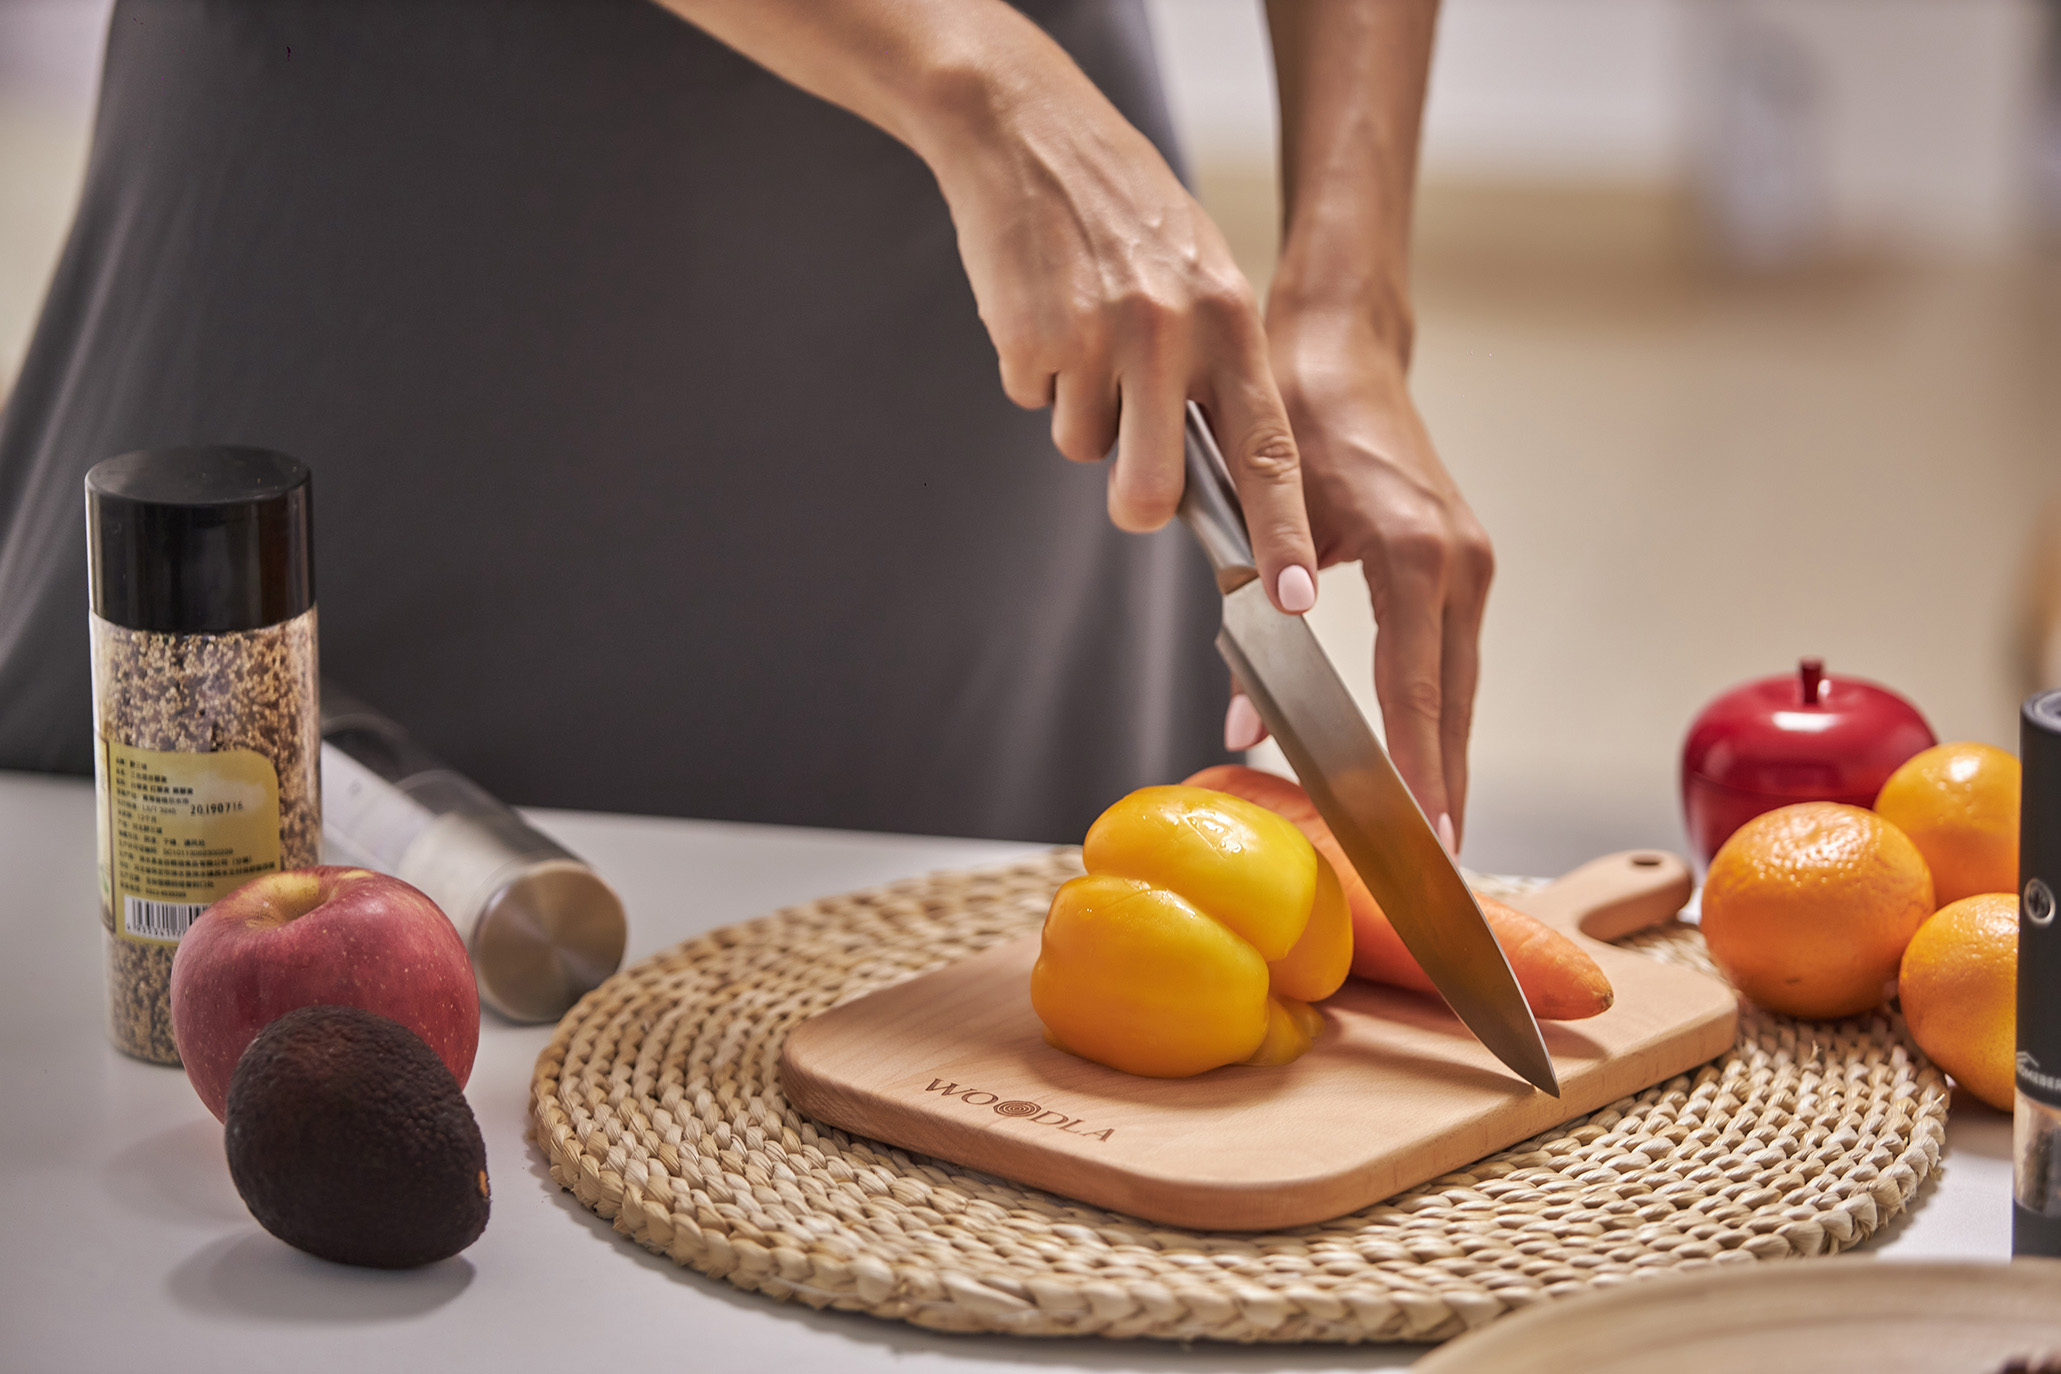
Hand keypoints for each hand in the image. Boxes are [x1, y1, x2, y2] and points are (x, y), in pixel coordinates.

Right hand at [647, 0, 1317, 610]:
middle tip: (1132, 487)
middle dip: (1138, 505)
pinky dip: (1034, 373)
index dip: (1281, 534)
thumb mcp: (1201, 274)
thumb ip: (1216, 368)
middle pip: (1152, 491)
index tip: (1293, 599)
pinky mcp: (1028, 339)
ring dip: (1077, 410)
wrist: (1027, 131)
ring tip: (1082, 333)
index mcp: (1229, 320)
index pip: (1266, 449)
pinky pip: (1032, 402)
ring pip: (1083, 446)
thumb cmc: (1124, 210)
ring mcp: (1096, 338)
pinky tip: (1044, 312)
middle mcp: (1171, 333)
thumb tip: (1221, 475)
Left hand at [1226, 306, 1492, 851]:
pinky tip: (1426, 751)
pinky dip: (1439, 706)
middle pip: (1454, 701)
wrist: (1340, 348)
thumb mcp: (1259, 526)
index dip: (1417, 769)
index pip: (1415, 690)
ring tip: (1436, 827)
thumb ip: (1253, 630)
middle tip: (1436, 864)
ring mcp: (1469, 559)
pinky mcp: (1461, 557)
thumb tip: (1246, 724)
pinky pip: (1451, 652)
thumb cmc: (1295, 419)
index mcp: (1416, 555)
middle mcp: (1459, 562)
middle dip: (1446, 783)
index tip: (1422, 834)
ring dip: (1448, 751)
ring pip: (1459, 681)